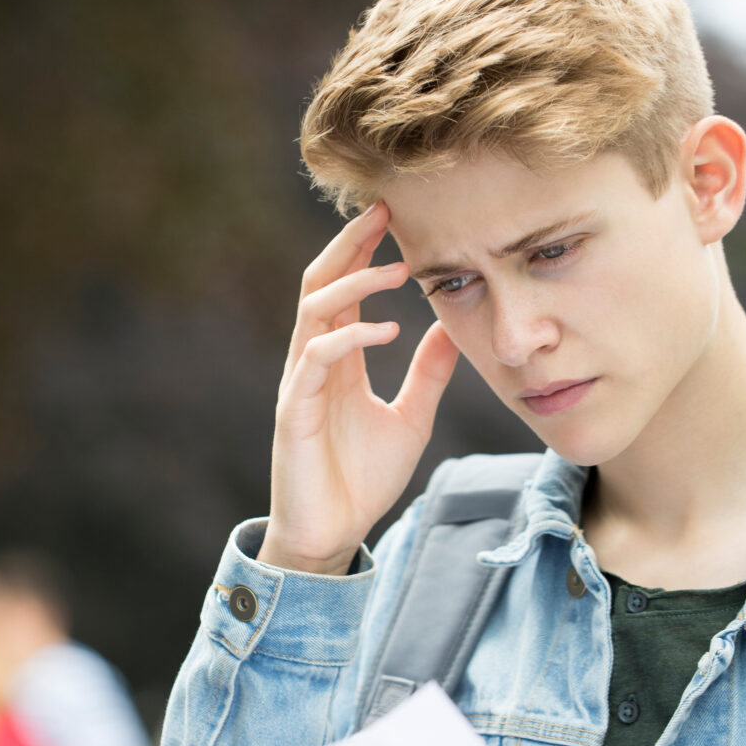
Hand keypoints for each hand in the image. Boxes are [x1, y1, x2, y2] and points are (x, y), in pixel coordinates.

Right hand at [259, 201, 458, 573]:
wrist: (333, 534)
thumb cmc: (362, 479)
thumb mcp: (411, 418)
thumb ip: (428, 374)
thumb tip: (454, 329)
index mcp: (338, 360)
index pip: (343, 288)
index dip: (363, 250)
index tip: (394, 216)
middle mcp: (312, 363)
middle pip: (319, 284)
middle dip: (348, 245)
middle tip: (383, 212)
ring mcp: (299, 385)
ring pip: (313, 312)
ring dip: (354, 284)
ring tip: (398, 271)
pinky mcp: (292, 413)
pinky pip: (314, 360)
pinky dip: (350, 338)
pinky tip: (386, 330)